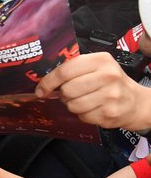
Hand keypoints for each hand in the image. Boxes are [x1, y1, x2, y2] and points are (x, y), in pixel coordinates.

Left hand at [36, 52, 150, 129]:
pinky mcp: (110, 113)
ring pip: (73, 105)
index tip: (41, 89)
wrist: (136, 102)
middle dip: (64, 94)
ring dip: (73, 105)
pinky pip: (83, 116)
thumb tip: (44, 82)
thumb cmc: (111, 82)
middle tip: (71, 93)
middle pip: (67, 90)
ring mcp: (110, 96)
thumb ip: (73, 69)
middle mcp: (108, 76)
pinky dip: (84, 115)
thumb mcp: (96, 67)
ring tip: (85, 100)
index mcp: (100, 60)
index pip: (64, 71)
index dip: (48, 82)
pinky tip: (94, 108)